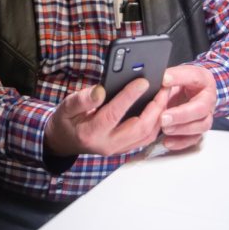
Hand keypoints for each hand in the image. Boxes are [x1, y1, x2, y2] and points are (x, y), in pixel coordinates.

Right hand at [44, 78, 166, 157]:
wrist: (63, 142)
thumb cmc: (65, 121)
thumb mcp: (65, 107)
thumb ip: (82, 99)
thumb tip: (100, 90)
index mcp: (91, 132)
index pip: (114, 113)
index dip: (130, 96)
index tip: (143, 81)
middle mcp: (108, 144)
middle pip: (139, 128)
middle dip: (155, 107)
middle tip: (164, 88)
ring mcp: (118, 148)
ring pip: (147, 135)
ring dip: (159, 115)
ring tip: (165, 95)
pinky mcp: (125, 148)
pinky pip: (146, 138)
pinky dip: (156, 123)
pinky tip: (160, 107)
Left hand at [159, 65, 216, 150]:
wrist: (194, 90)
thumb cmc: (185, 81)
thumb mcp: (178, 72)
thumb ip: (169, 75)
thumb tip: (158, 79)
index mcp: (203, 80)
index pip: (194, 78)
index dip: (179, 78)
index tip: (164, 81)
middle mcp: (208, 99)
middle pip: (200, 109)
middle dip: (181, 114)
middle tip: (164, 117)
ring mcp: (206, 115)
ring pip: (200, 126)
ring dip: (182, 129)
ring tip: (165, 128)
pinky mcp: (200, 129)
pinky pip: (194, 139)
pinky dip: (181, 142)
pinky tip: (168, 142)